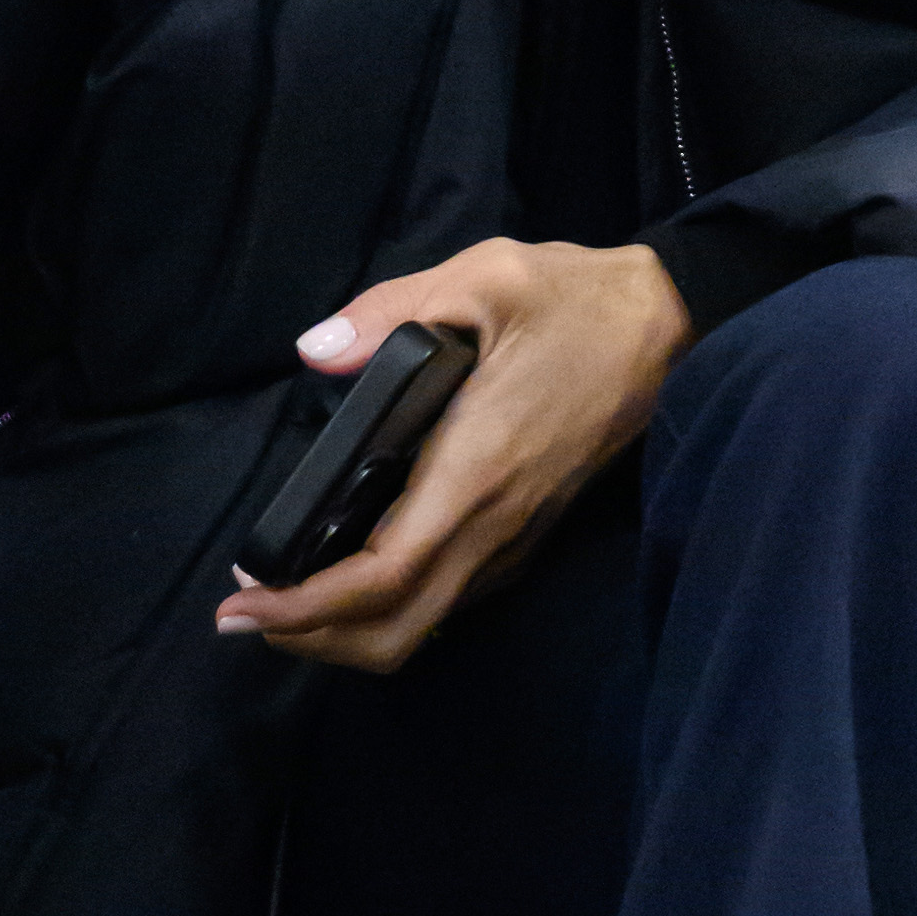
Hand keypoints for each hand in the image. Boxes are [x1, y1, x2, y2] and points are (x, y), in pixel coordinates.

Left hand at [217, 239, 693, 674]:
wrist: (674, 323)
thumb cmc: (577, 298)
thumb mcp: (485, 275)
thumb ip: (390, 309)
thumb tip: (314, 353)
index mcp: (477, 469)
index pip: (385, 574)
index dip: (309, 604)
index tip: (245, 599)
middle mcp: (497, 524)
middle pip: (398, 629)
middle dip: (314, 640)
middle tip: (242, 615)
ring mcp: (517, 537)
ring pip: (425, 625)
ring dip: (347, 632)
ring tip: (281, 603)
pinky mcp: (528, 532)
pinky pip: (450, 598)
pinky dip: (388, 609)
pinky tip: (347, 575)